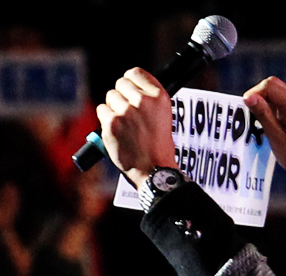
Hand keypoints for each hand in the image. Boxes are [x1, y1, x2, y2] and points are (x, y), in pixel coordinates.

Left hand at [96, 68, 176, 187]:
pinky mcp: (112, 122)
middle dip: (122, 96)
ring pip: (110, 97)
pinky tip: (117, 132)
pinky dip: (106, 121)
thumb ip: (149, 100)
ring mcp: (126, 111)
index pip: (135, 73)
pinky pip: (101, 110)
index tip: (130, 92)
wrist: (154, 172)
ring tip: (125, 127)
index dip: (131, 83)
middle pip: (120, 83)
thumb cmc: (159, 149)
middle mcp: (143, 101)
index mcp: (159, 97)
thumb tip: (131, 88)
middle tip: (128, 115)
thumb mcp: (164, 117)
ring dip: (114, 109)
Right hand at [242, 77, 285, 214]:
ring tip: (265, 125)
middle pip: (274, 87)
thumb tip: (248, 97)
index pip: (269, 85)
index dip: (254, 94)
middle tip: (253, 116)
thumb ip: (263, 114)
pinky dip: (277, 111)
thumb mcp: (276, 136)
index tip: (246, 108)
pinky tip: (275, 127)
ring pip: (280, 95)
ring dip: (269, 105)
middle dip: (261, 98)